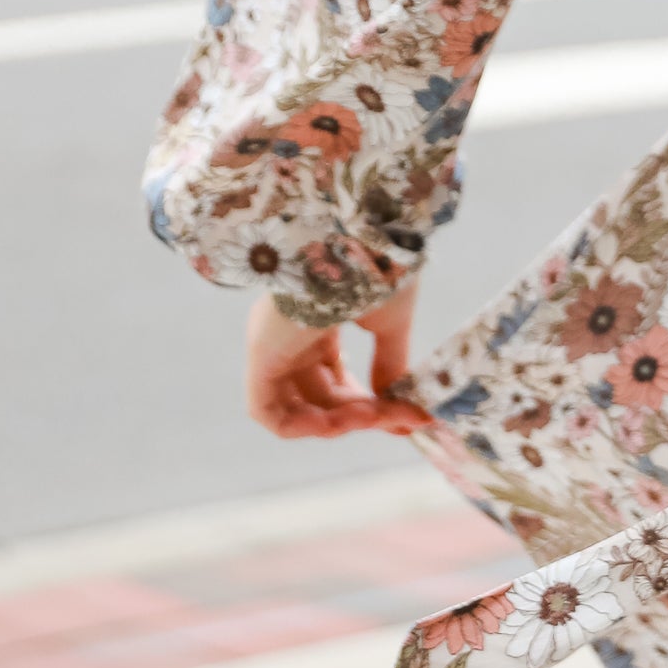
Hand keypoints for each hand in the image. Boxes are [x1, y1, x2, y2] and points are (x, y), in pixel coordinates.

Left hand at [246, 281, 425, 442]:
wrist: (362, 240)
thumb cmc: (377, 266)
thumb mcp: (389, 319)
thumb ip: (390, 361)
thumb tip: (397, 402)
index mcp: (317, 316)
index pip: (334, 375)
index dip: (368, 403)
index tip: (407, 417)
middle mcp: (289, 334)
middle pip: (322, 395)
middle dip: (365, 414)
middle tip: (404, 419)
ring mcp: (272, 345)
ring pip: (299, 408)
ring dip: (342, 422)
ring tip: (378, 416)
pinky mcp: (260, 357)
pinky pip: (267, 412)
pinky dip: (302, 427)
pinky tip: (342, 424)